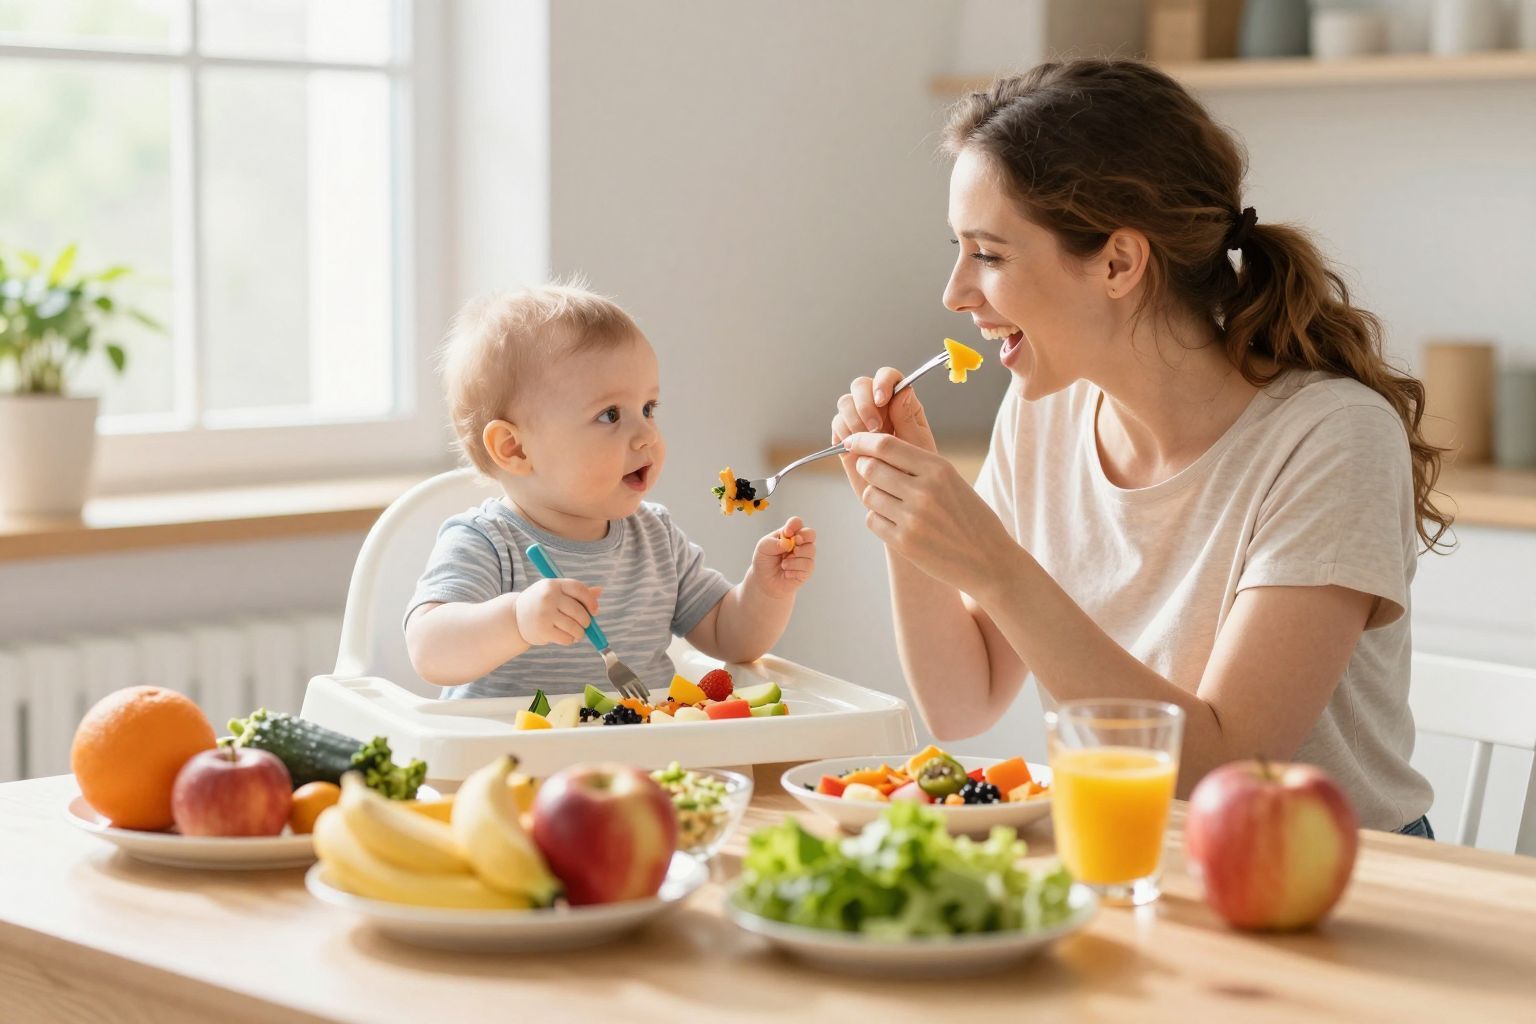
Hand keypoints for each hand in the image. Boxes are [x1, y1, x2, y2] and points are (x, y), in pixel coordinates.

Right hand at [514, 578, 601, 646]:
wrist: (514, 618)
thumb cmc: (540, 604)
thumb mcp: (555, 593)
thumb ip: (576, 593)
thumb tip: (600, 591)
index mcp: (553, 584)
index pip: (579, 589)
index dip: (591, 601)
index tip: (595, 611)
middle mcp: (548, 596)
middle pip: (579, 611)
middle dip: (586, 621)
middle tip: (584, 625)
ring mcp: (545, 613)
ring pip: (574, 627)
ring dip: (579, 633)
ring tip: (576, 633)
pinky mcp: (542, 630)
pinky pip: (566, 638)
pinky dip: (569, 640)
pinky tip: (565, 637)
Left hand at [748, 516, 816, 599]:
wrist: (764, 582)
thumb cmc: (764, 561)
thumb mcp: (763, 547)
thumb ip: (774, 543)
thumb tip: (788, 543)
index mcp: (789, 534)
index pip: (797, 523)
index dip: (794, 525)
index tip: (786, 533)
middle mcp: (800, 543)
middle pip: (811, 534)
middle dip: (803, 537)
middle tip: (793, 546)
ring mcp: (805, 556)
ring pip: (810, 550)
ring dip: (794, 559)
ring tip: (783, 564)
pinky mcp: (807, 570)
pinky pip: (807, 566)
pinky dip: (794, 570)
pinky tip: (787, 573)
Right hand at [830, 368, 937, 496]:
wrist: (901, 499)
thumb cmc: (917, 473)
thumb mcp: (918, 445)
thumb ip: (908, 418)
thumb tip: (902, 392)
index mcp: (900, 403)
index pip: (889, 377)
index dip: (882, 382)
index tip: (882, 400)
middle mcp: (878, 407)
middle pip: (860, 385)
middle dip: (863, 402)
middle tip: (873, 428)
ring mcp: (860, 421)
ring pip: (845, 402)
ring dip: (853, 418)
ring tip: (866, 440)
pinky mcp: (846, 437)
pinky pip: (837, 424)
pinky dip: (843, 433)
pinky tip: (856, 448)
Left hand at [840, 431, 1012, 594]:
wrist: (989, 561)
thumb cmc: (969, 518)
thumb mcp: (952, 481)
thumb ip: (918, 465)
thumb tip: (874, 450)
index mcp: (939, 470)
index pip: (886, 445)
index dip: (863, 441)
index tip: (852, 441)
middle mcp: (924, 491)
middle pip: (871, 468)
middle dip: (866, 468)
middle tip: (874, 474)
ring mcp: (913, 518)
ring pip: (869, 495)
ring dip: (874, 496)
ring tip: (894, 503)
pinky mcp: (904, 542)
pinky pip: (872, 520)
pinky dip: (878, 519)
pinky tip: (897, 523)